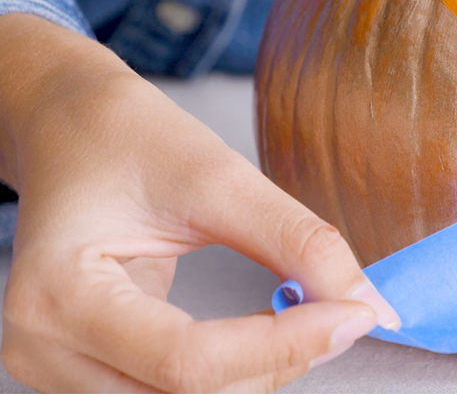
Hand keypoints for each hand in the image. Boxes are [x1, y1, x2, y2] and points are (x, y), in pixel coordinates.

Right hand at [0, 14, 399, 392]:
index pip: (187, 360)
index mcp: (59, 295)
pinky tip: (268, 329)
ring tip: (306, 313)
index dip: (285, 344)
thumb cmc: (130, 139)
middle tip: (342, 308)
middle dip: (281, 360)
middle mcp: (45, 350)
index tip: (356, 313)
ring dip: (262, 369)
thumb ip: (296, 243)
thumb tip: (370, 306)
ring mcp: (59, 369)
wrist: (74, 130)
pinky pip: (175, 392)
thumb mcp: (218, 177)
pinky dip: (237, 370)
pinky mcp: (88, 371)